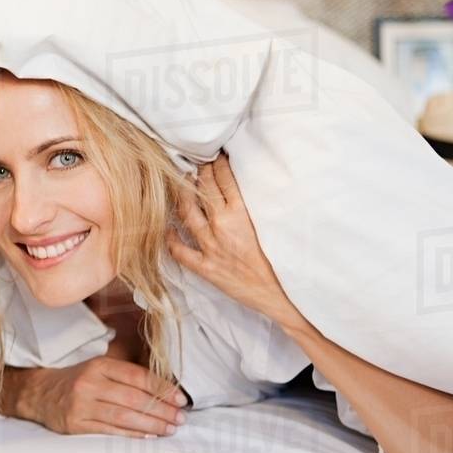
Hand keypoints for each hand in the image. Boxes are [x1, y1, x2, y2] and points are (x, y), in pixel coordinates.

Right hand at [15, 356, 187, 437]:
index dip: (162, 388)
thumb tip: (165, 390)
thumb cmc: (77, 381)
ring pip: (124, 418)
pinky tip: (148, 437)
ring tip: (169, 429)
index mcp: (98, 365)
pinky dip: (132, 436)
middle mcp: (89, 384)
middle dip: (161, 410)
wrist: (38, 394)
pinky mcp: (76, 425)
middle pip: (134, 399)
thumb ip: (126, 376)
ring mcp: (81, 406)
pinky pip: (110, 432)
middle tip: (181, 419)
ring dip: (151, 425)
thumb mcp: (97, 369)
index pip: (137, 376)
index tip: (180, 399)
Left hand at [167, 153, 302, 329]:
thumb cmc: (285, 260)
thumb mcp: (274, 224)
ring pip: (186, 214)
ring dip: (181, 197)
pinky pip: (179, 251)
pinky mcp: (205, 267)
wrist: (284, 295)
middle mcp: (222, 226)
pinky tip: (167, 228)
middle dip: (199, 174)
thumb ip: (256, 205)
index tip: (215, 157)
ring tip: (180, 187)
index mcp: (241, 213)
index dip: (217, 164)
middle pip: (202, 191)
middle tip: (197, 165)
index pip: (223, 179)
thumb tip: (245, 186)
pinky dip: (170, 238)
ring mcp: (210, 247)